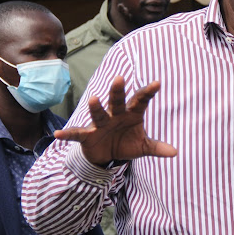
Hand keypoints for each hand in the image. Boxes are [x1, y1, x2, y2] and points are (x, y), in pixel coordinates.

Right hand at [54, 75, 176, 165]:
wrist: (107, 156)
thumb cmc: (126, 143)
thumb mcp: (142, 147)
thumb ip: (156, 147)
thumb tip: (175, 152)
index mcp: (131, 114)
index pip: (140, 101)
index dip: (148, 93)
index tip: (157, 83)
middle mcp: (115, 115)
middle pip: (117, 101)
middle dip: (118, 91)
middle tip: (120, 78)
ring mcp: (100, 124)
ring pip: (98, 114)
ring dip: (96, 107)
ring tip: (94, 99)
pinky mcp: (87, 135)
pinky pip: (77, 134)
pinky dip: (68, 135)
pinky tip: (58, 135)